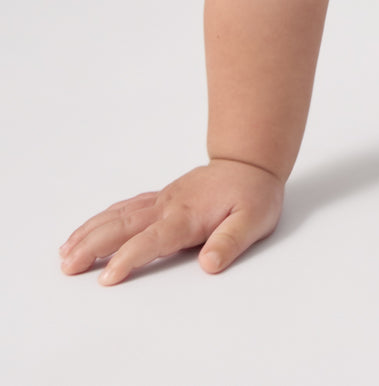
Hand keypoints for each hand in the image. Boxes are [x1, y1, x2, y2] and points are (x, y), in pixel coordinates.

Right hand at [59, 159, 283, 284]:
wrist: (250, 162)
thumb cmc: (253, 194)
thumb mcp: (254, 219)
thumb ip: (231, 241)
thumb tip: (209, 263)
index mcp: (188, 216)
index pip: (152, 239)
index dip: (129, 258)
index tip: (107, 276)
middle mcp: (168, 207)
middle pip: (123, 226)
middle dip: (93, 246)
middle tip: (67, 266)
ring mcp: (162, 200)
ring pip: (118, 215)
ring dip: (90, 233)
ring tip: (65, 253)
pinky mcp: (160, 198)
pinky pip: (124, 207)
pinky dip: (101, 219)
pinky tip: (86, 231)